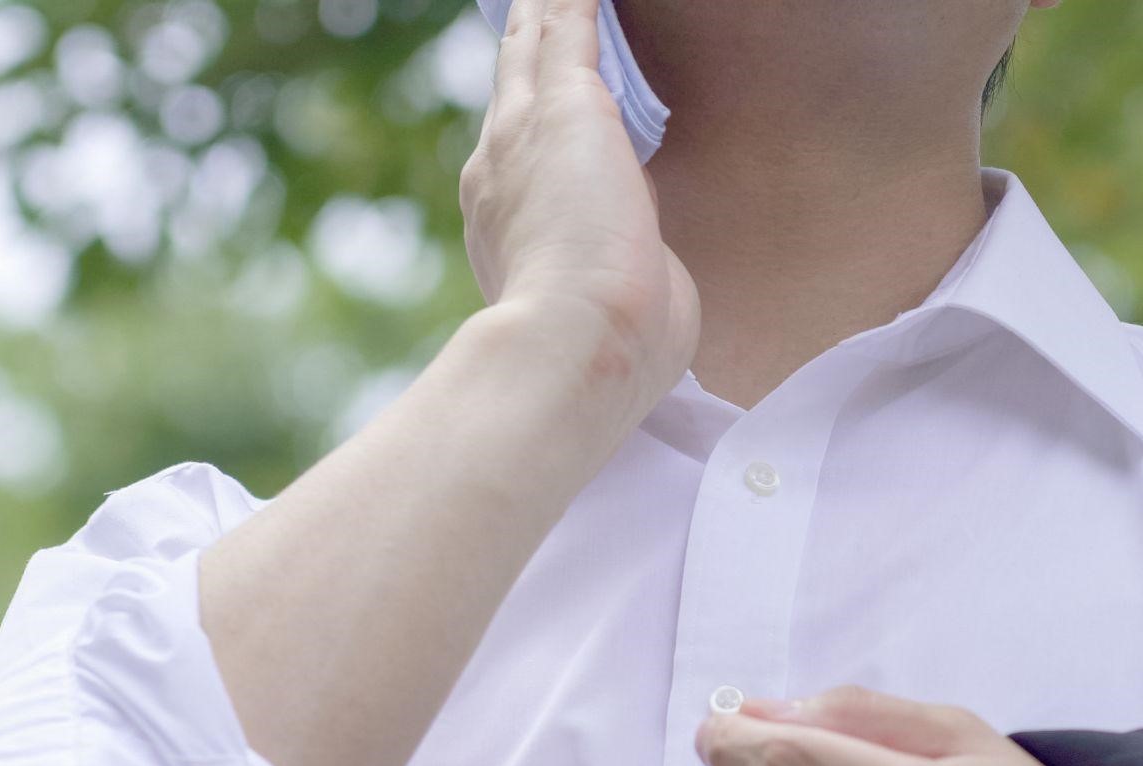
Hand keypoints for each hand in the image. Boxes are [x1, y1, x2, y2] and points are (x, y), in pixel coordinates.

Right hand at [460, 0, 698, 408]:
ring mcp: (524, 134)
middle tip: (531, 19)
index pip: (521, 164)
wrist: (574, 344)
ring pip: (533, 50)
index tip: (535, 115)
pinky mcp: (566, 103)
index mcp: (508, 231)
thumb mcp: (612, 306)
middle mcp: (500, 174)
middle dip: (525, 52)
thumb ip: (622, 271)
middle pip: (512, 91)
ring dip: (546, 16)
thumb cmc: (605, 352)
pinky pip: (568, 29)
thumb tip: (642, 254)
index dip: (528, 131)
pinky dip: (574, 3)